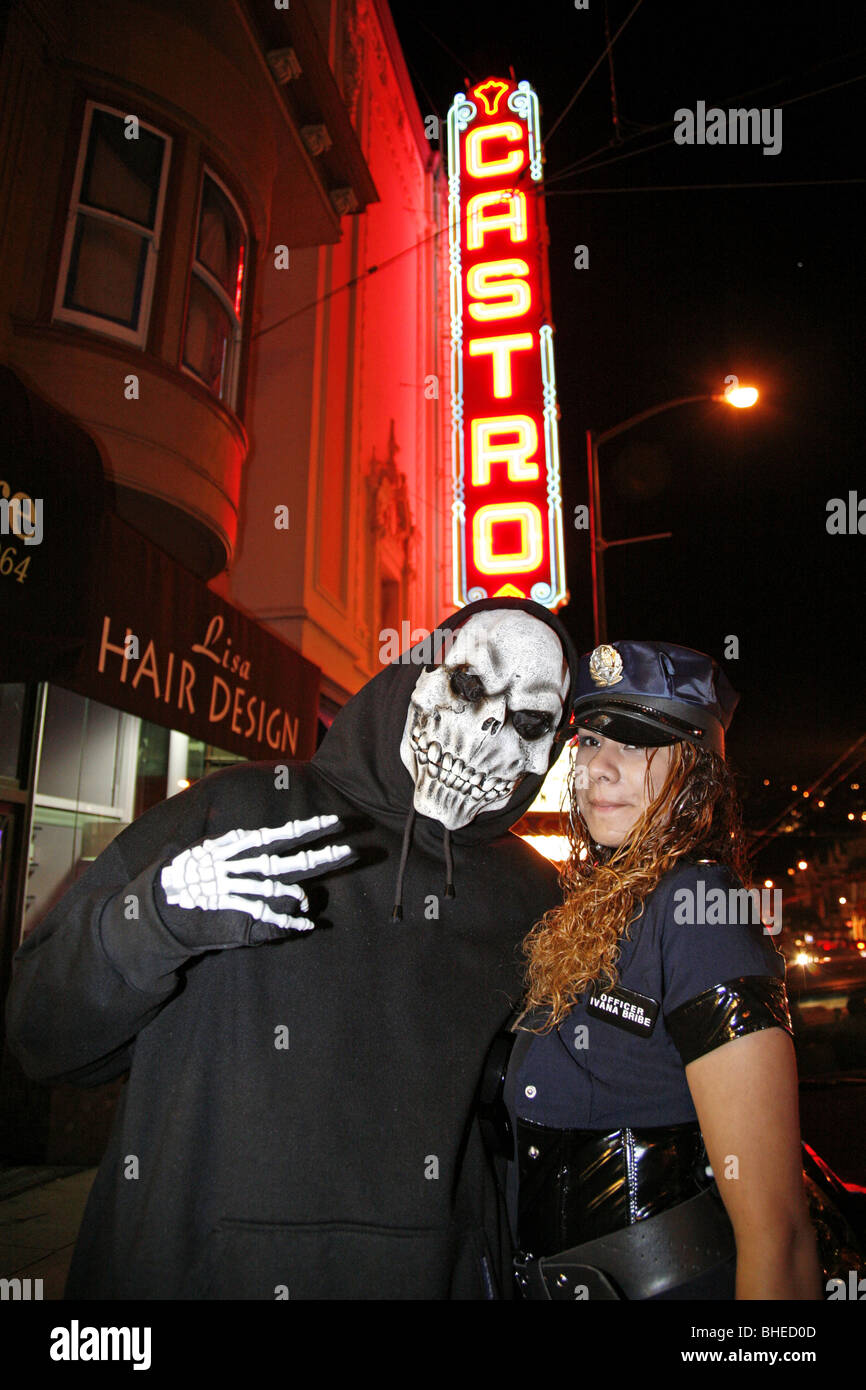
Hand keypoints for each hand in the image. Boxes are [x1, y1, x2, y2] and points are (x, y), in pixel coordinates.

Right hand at [158, 814, 351, 949]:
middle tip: (352, 851)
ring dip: (305, 893)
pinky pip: (268, 918)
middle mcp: (246, 866)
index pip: (284, 834)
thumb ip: (234, 841)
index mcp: (241, 845)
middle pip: (292, 861)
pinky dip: (288, 923)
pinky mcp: (236, 914)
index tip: (335, 820)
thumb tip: (250, 834)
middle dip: (324, 857)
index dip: (311, 828)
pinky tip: (306, 925)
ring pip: (283, 889)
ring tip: (316, 897)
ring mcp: (242, 890)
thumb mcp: (209, 846)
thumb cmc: (185, 871)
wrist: (159, 900)